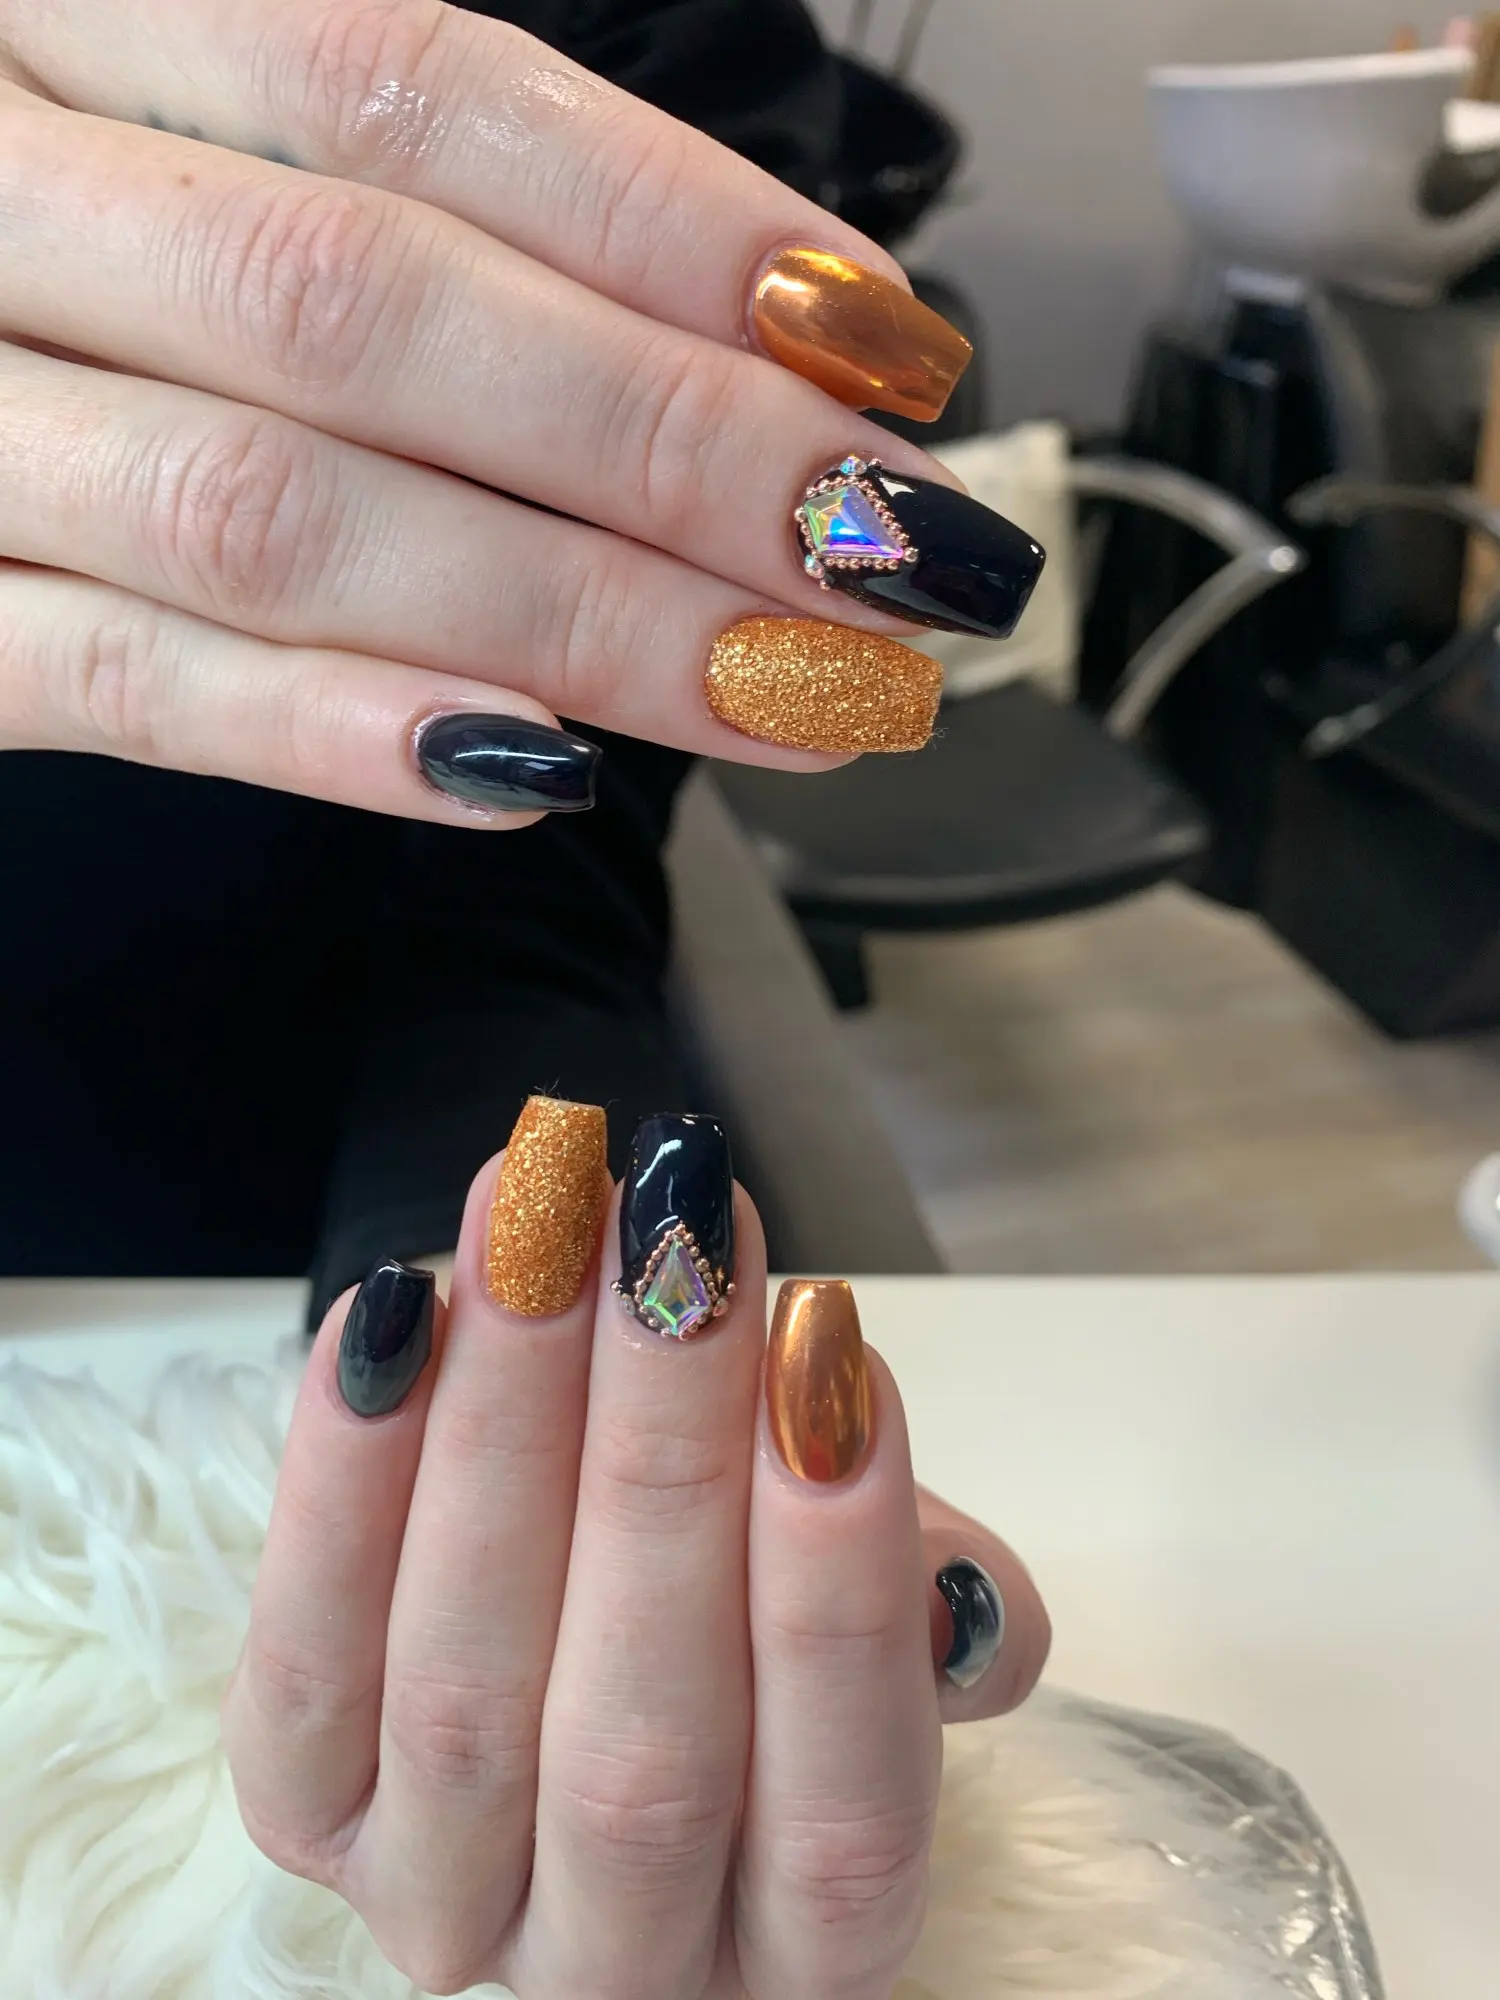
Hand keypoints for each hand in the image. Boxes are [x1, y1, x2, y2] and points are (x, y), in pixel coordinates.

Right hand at [0, 0, 1011, 825]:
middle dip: (670, 442)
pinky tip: (536, 773)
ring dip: (571, 615)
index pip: (404, 81)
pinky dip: (332, 731)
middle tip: (894, 557)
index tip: (880, 349)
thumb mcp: (184, 156)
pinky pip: (118, 684)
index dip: (670, 219)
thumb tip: (767, 358)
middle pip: (364, 305)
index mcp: (64, 13)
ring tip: (795, 689)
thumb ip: (399, 218)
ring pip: (268, 512)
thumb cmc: (66, 268)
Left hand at [224, 1100, 1047, 1995]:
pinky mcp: (301, 1807)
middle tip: (680, 1236)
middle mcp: (620, 1963)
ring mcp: (442, 1899)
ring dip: (507, 1423)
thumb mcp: (879, 1618)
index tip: (832, 1351)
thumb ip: (920, 1602)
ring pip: (468, 1691)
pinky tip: (393, 1316)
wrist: (583, 1609)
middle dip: (668, 1458)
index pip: (844, 1809)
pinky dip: (345, 1478)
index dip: (840, 1582)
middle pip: (644, 1747)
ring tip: (544, 1221)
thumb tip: (943, 1561)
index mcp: (805, 1945)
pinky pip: (307, 1660)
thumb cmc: (757, 1611)